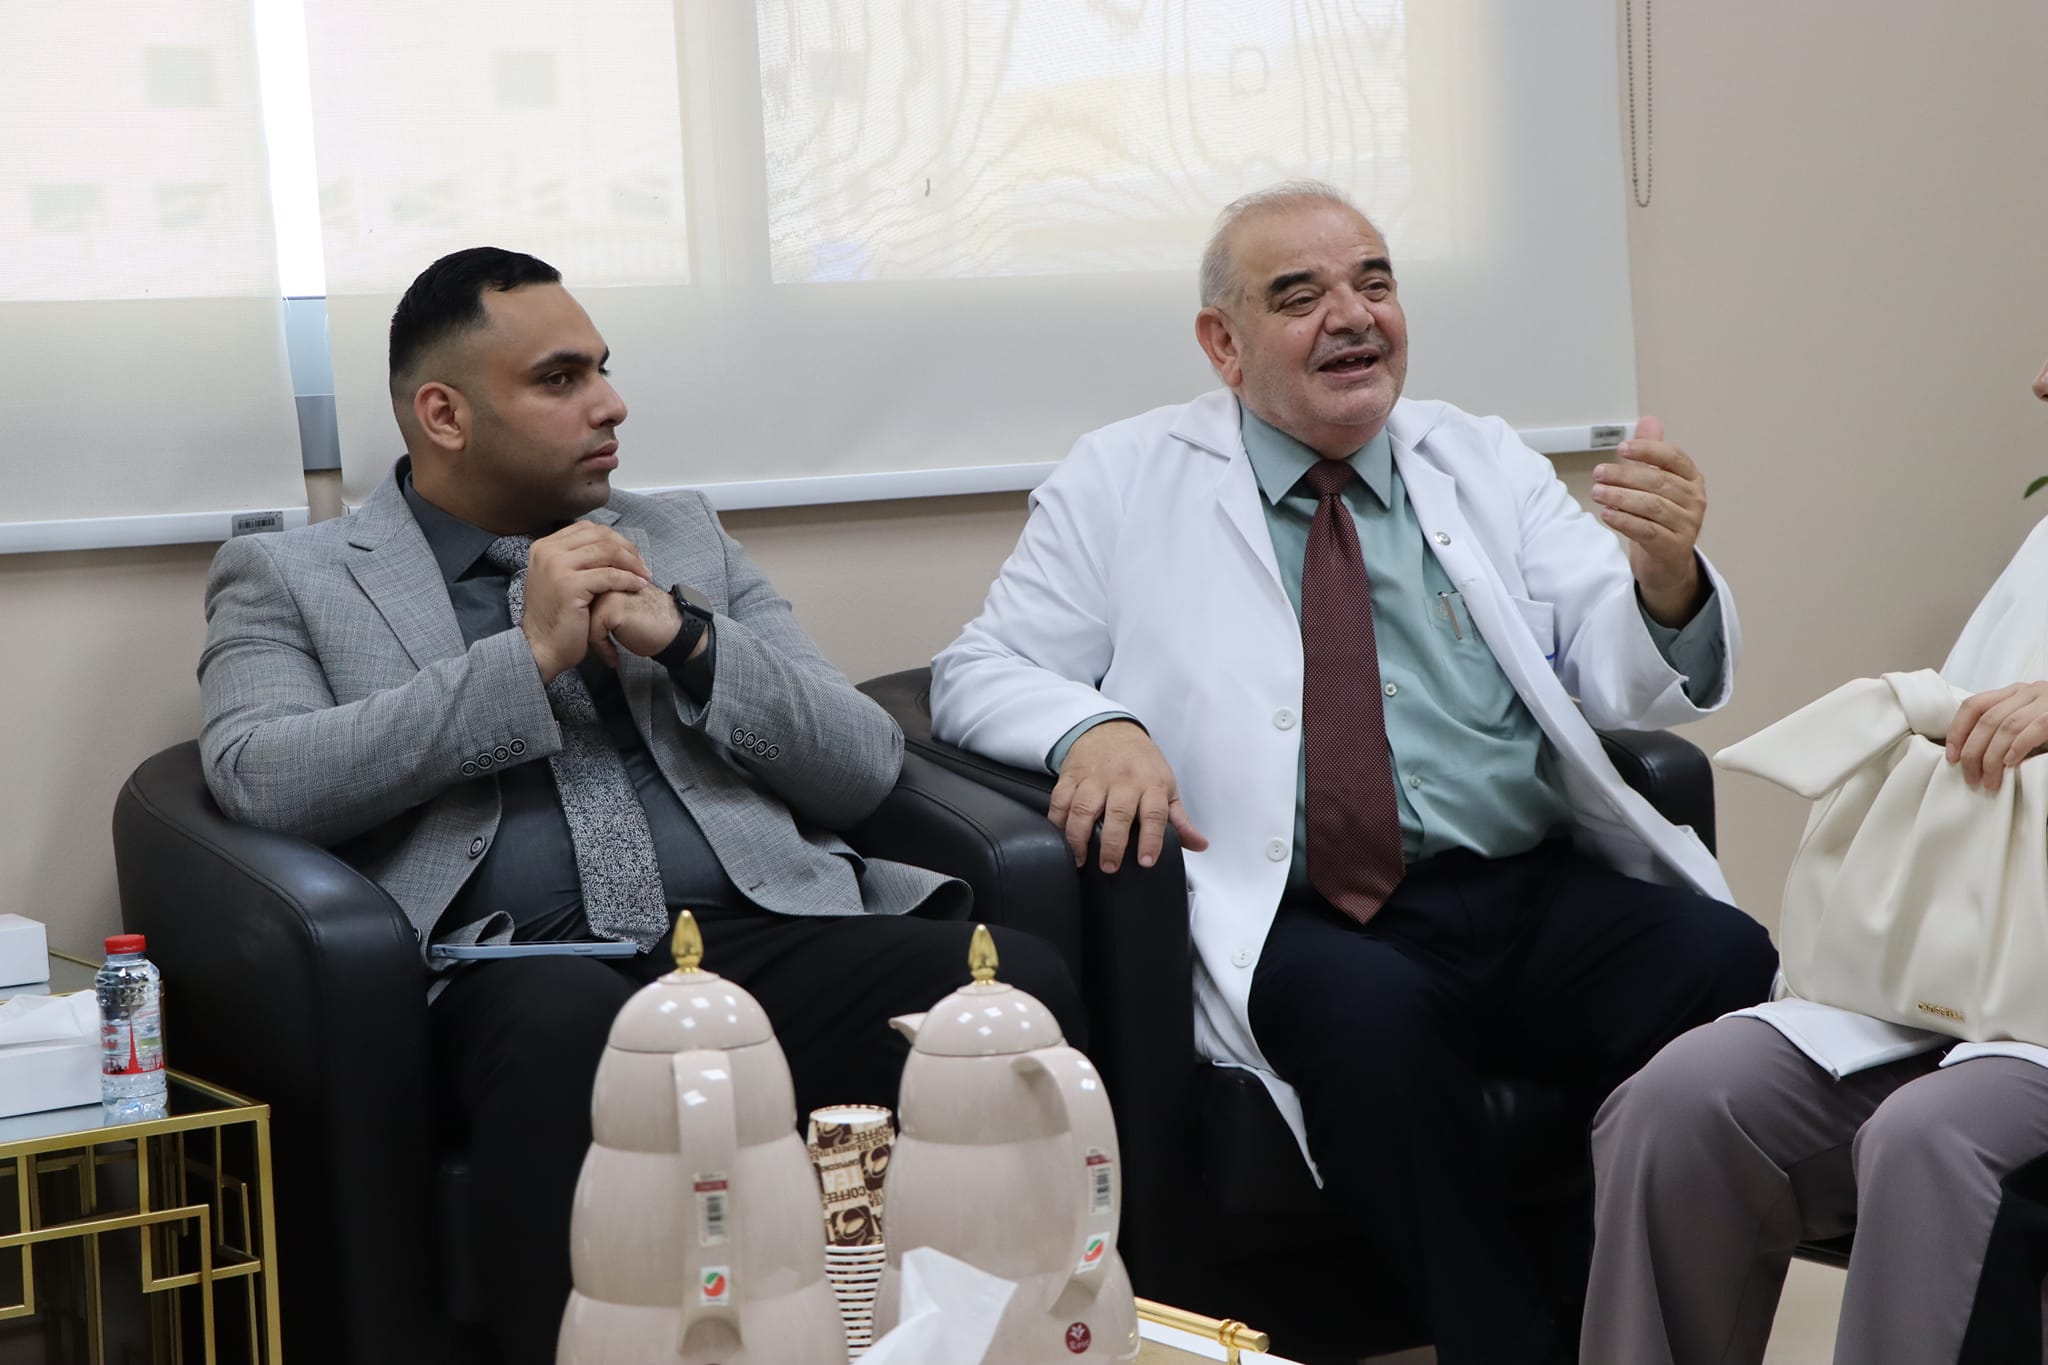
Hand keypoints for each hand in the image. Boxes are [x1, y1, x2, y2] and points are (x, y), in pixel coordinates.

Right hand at [519, 524, 650, 680]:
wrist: (540, 647)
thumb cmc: (557, 616)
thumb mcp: (560, 579)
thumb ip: (576, 559)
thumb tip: (608, 543)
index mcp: (545, 546)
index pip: (588, 529)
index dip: (614, 539)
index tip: (631, 555)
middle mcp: (547, 551)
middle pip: (599, 536)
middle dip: (627, 549)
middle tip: (642, 565)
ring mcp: (556, 567)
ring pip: (607, 552)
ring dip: (632, 563)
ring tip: (645, 575)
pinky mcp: (569, 586)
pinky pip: (609, 576)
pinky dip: (628, 580)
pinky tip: (639, 587)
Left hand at [588, 582, 694, 667]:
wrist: (676, 631)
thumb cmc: (653, 622)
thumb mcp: (624, 607)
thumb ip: (603, 602)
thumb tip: (581, 612)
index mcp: (613, 574)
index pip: (584, 596)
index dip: (591, 621)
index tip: (601, 639)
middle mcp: (609, 579)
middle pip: (581, 607)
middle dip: (590, 631)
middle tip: (600, 647)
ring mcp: (609, 591)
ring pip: (584, 619)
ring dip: (595, 641)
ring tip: (608, 652)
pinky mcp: (612, 608)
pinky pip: (594, 632)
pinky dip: (602, 648)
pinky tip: (614, 657)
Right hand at [1047, 720, 1208, 872]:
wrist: (1110, 730)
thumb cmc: (1141, 763)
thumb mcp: (1166, 786)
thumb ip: (1179, 820)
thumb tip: (1199, 845)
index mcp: (1151, 785)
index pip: (1155, 814)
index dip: (1152, 839)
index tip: (1146, 862)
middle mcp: (1123, 781)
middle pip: (1117, 813)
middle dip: (1112, 843)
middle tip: (1109, 866)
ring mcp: (1095, 778)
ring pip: (1084, 808)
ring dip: (1079, 837)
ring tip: (1080, 860)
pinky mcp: (1071, 776)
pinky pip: (1060, 800)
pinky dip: (1058, 821)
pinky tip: (1060, 839)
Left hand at [1591, 416, 1708, 625]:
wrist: (1666, 562)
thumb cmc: (1659, 517)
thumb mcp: (1656, 482)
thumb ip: (1652, 453)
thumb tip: (1648, 419)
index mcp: (1692, 479)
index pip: (1673, 457)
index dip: (1647, 450)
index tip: (1620, 448)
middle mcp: (1695, 500)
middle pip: (1658, 481)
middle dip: (1624, 475)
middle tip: (1598, 473)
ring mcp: (1688, 525)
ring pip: (1652, 506)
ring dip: (1620, 497)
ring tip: (1597, 492)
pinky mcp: (1675, 547)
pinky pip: (1647, 531)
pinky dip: (1625, 521)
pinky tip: (1606, 514)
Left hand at [1946, 681, 2047, 791]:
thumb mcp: (2029, 724)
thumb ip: (2006, 732)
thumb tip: (1971, 757)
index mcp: (2016, 691)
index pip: (1974, 705)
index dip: (1957, 731)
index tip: (1951, 757)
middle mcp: (2029, 690)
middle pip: (1987, 720)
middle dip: (1973, 752)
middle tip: (1970, 778)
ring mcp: (2047, 699)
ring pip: (2006, 726)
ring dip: (1992, 757)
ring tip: (1988, 781)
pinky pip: (2033, 728)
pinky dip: (2017, 747)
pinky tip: (2010, 764)